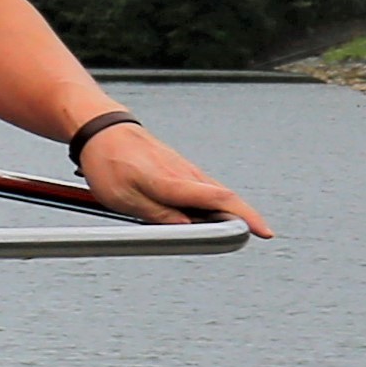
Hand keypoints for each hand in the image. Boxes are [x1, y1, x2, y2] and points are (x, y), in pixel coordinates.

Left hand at [78, 117, 271, 235]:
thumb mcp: (123, 198)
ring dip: (223, 213)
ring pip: (213, 194)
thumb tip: (188, 228)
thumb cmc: (108, 163)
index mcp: (171, 181)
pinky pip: (201, 189)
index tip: (264, 231)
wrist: (100, 129)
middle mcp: (185, 173)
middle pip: (224, 198)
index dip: (246, 216)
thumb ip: (158, 215)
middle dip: (240, 218)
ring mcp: (184, 169)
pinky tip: (199, 214)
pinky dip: (208, 203)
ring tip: (219, 229)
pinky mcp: (179, 169)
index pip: (220, 199)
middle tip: (246, 236)